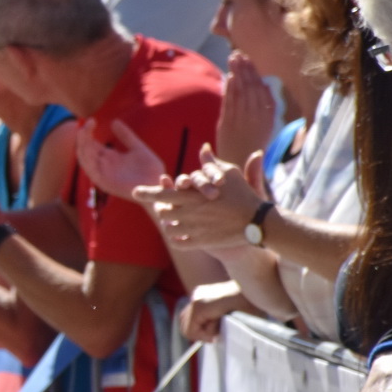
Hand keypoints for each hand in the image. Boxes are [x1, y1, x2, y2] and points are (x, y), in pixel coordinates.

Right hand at [75, 118, 165, 199]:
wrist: (158, 187)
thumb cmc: (150, 170)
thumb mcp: (138, 148)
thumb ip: (126, 136)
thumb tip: (114, 121)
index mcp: (109, 157)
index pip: (91, 143)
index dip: (88, 132)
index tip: (92, 120)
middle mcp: (103, 165)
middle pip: (85, 149)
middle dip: (83, 136)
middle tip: (87, 123)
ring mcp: (103, 174)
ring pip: (85, 159)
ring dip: (82, 145)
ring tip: (84, 132)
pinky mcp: (105, 183)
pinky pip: (91, 171)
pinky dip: (87, 160)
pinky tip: (87, 148)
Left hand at [133, 144, 265, 249]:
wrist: (257, 221)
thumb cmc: (243, 194)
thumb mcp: (228, 173)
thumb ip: (211, 163)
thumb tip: (203, 148)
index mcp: (191, 194)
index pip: (161, 193)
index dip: (146, 192)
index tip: (135, 191)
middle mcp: (188, 212)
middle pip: (163, 211)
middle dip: (163, 208)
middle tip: (166, 208)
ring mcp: (193, 229)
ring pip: (168, 229)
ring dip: (169, 224)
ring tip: (173, 221)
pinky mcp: (200, 242)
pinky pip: (178, 243)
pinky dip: (176, 238)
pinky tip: (179, 235)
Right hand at [178, 281, 254, 342]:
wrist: (257, 285)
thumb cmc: (251, 305)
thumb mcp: (237, 323)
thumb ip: (217, 332)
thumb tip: (211, 336)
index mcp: (201, 305)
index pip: (189, 329)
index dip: (202, 337)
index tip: (216, 338)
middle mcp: (196, 297)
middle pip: (185, 323)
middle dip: (200, 332)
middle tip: (217, 333)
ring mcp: (198, 293)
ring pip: (188, 317)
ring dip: (201, 325)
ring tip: (219, 325)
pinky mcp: (202, 292)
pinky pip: (195, 311)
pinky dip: (203, 319)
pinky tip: (217, 318)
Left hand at [214, 54, 277, 167]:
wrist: (240, 162)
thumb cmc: (253, 142)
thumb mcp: (266, 123)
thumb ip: (265, 104)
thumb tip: (263, 84)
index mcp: (267, 115)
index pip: (260, 88)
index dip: (254, 72)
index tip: (248, 59)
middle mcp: (255, 116)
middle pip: (250, 87)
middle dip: (244, 69)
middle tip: (239, 54)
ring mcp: (241, 120)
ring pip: (240, 92)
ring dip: (236, 74)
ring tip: (232, 59)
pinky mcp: (227, 124)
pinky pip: (229, 103)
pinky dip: (229, 89)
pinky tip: (229, 77)